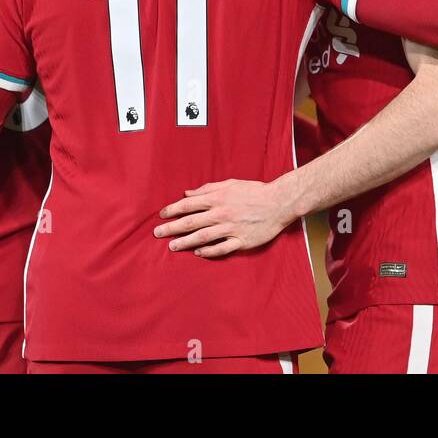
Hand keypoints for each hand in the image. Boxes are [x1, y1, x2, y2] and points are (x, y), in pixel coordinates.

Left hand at [154, 178, 298, 258]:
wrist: (279, 202)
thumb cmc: (254, 191)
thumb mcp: (230, 184)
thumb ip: (207, 189)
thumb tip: (187, 193)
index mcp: (218, 198)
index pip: (189, 204)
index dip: (173, 210)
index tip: (162, 215)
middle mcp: (222, 214)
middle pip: (191, 222)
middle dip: (172, 228)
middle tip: (157, 234)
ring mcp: (231, 228)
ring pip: (203, 237)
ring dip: (185, 242)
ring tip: (172, 246)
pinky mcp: (241, 241)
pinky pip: (222, 248)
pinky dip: (209, 251)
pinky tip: (198, 253)